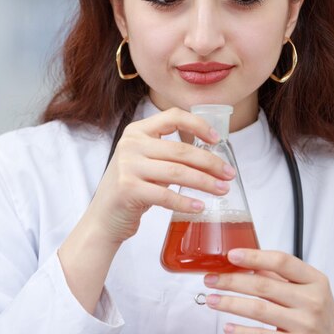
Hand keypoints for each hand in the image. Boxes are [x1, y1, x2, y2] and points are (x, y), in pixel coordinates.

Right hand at [90, 107, 234, 245]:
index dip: (199, 125)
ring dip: (205, 182)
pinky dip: (186, 202)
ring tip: (222, 190)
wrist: (104, 217)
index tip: (218, 140)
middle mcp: (131, 144)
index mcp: (137, 130)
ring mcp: (128, 166)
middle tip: (229, 174)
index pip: (173, 116)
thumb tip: (212, 154)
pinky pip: (165, 195)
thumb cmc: (132, 187)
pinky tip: (200, 206)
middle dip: (210, 162)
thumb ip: (170, 152)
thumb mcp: (146, 161)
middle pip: (181, 149)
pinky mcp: (128, 189)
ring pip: (177, 171)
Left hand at [204, 249, 333, 333]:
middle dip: (231, 281)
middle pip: (263, 285)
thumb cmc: (317, 322)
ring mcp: (305, 325)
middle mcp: (312, 301)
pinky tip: (227, 327)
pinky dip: (241, 331)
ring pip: (258, 309)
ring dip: (230, 303)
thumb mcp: (307, 293)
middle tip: (211, 279)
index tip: (231, 255)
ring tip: (211, 300)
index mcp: (315, 281)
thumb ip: (280, 278)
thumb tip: (245, 263)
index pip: (281, 261)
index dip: (254, 257)